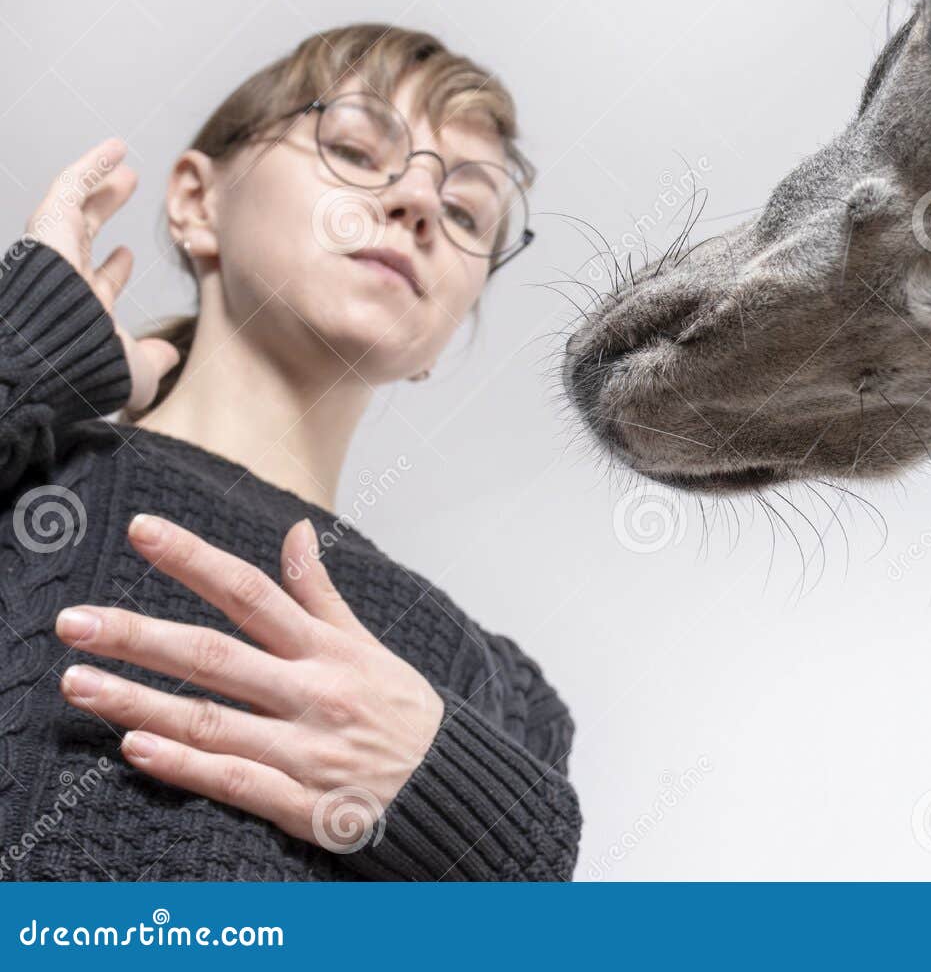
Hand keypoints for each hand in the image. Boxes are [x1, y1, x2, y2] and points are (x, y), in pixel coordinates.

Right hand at [24, 137, 179, 410]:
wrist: (58, 360)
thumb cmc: (92, 371)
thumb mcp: (136, 372)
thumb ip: (153, 361)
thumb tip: (169, 355)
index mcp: (83, 310)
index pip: (95, 284)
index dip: (112, 270)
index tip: (128, 254)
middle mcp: (65, 280)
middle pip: (82, 235)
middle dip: (103, 210)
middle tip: (127, 187)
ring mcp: (54, 253)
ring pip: (74, 208)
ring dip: (98, 183)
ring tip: (121, 160)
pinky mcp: (48, 229)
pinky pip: (69, 188)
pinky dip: (91, 167)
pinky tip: (114, 149)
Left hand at [53, 513, 445, 854]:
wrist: (451, 787)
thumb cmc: (401, 712)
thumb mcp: (369, 645)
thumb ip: (321, 593)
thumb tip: (295, 530)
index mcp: (327, 651)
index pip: (251, 593)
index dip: (194, 560)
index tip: (141, 531)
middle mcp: (313, 694)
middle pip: (215, 657)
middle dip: (140, 637)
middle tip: (74, 621)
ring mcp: (307, 750)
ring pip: (213, 722)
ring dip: (140, 703)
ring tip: (78, 683)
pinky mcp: (305, 804)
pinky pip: (236, 783)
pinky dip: (186, 767)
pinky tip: (135, 749)